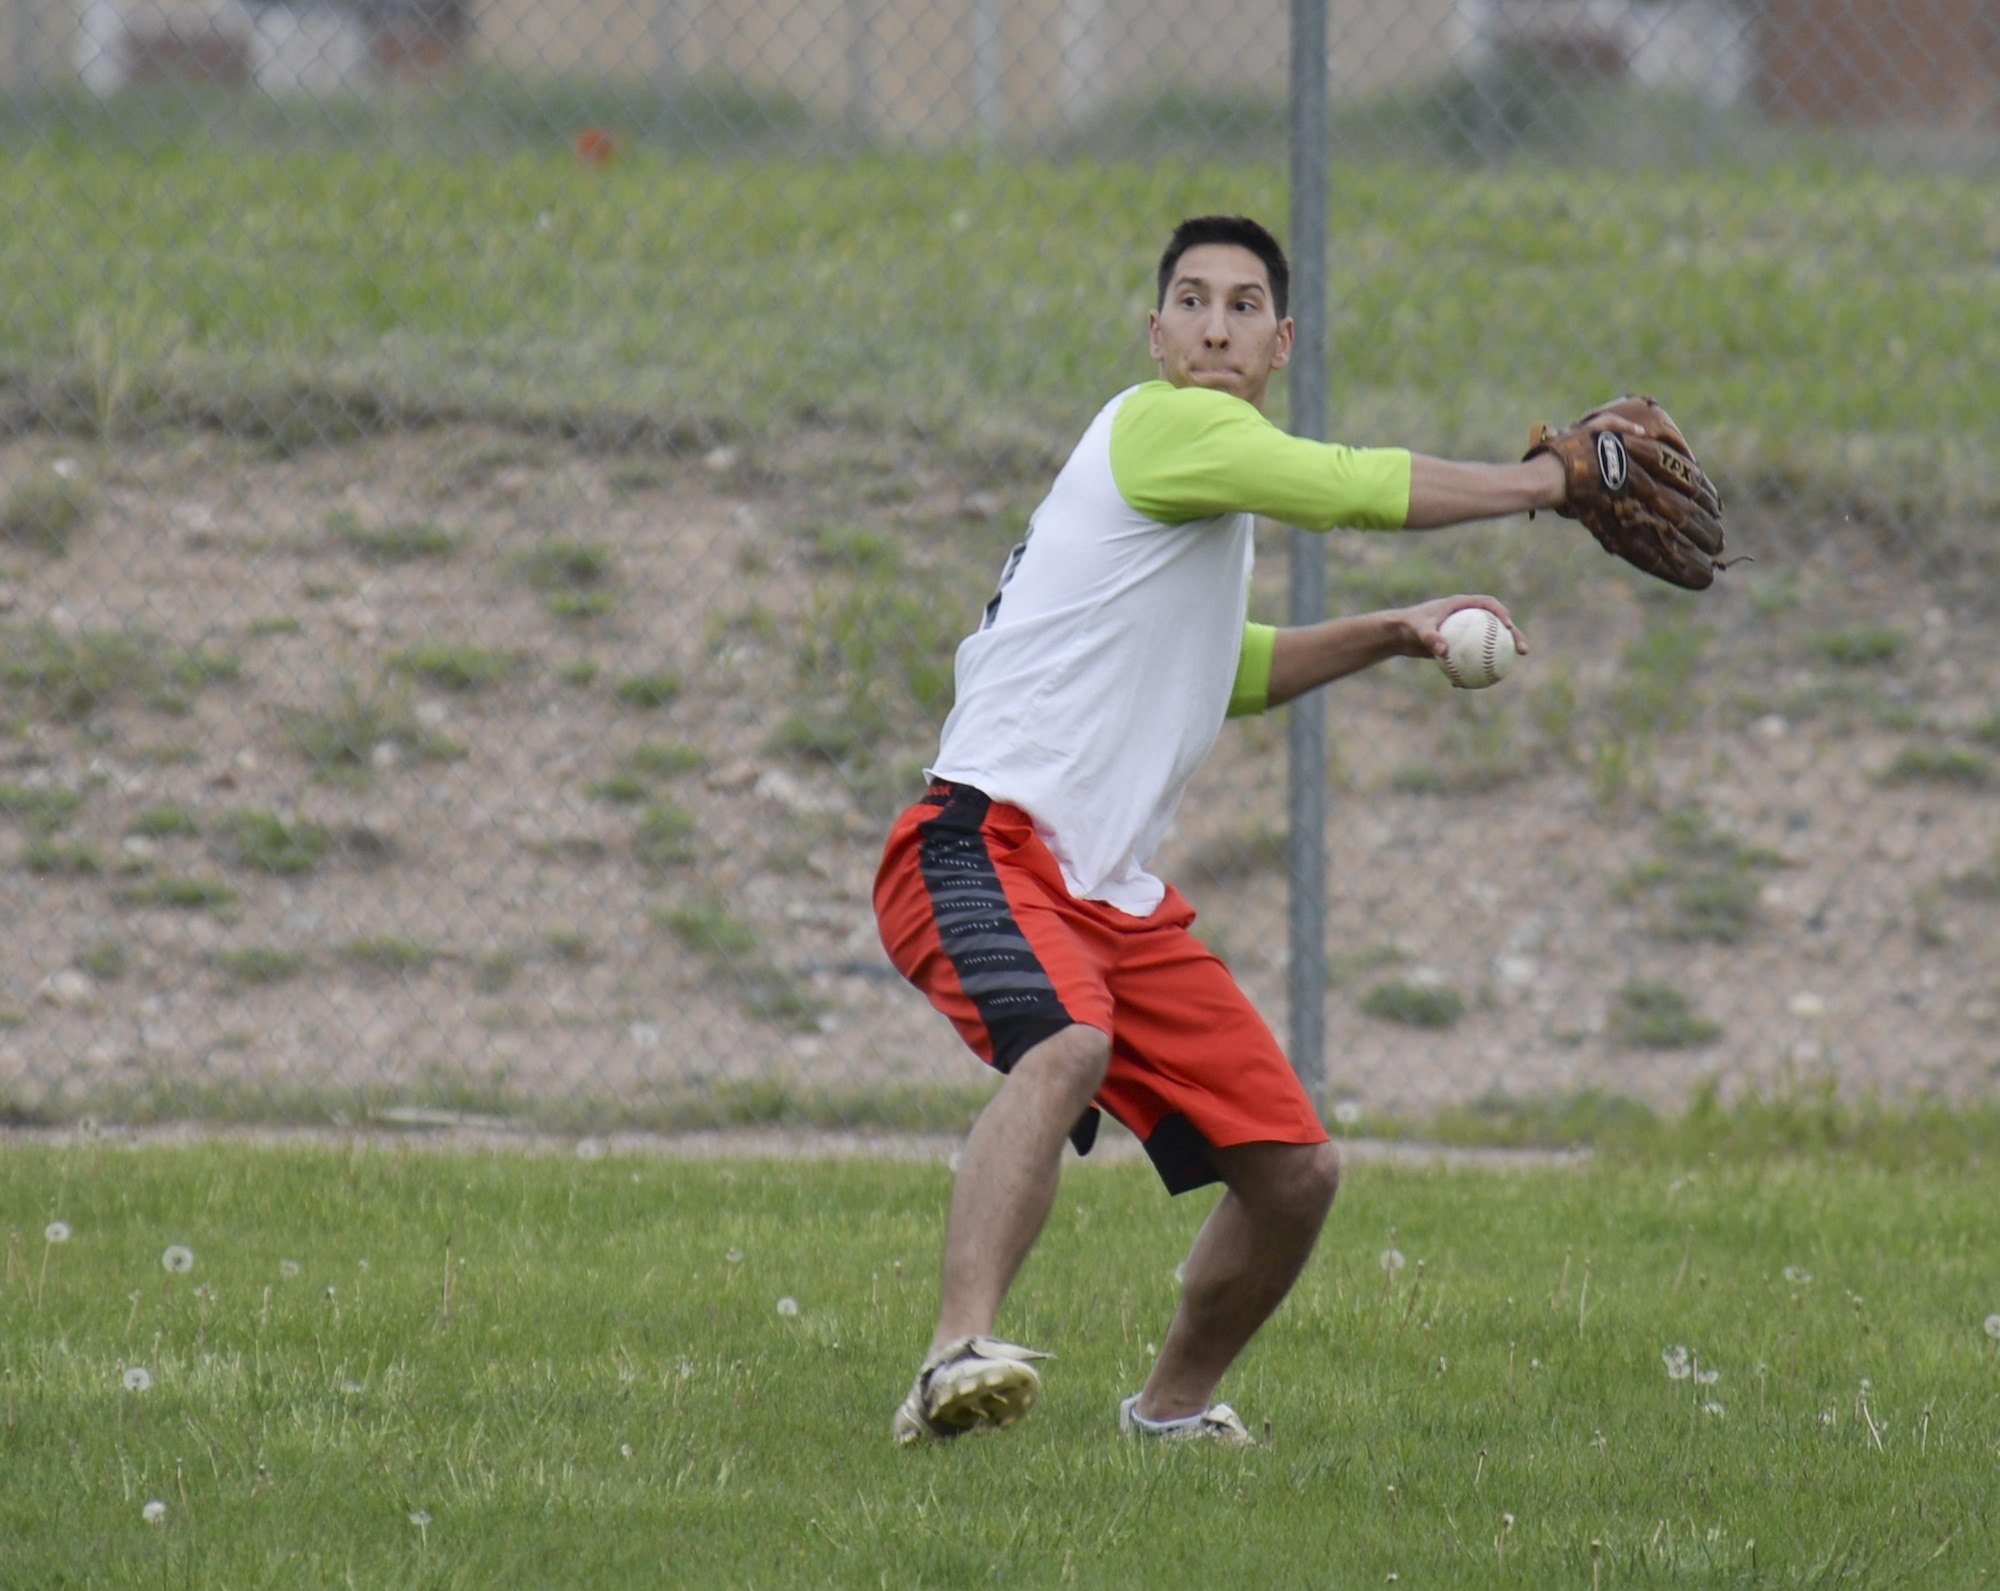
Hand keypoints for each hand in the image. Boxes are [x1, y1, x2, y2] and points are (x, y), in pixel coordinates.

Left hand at [1388, 595, 1528, 662]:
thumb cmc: (1408, 626)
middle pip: (1497, 625)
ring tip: (1507, 672)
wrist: (1398, 634)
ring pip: (1488, 643)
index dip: (1502, 614)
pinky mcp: (1458, 645)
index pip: (1489, 605)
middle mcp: (1468, 616)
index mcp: (1462, 605)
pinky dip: (1474, 668)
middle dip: (1514, 636)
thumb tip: (1444, 651)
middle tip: (1522, 651)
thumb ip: (1431, 638)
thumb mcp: (1418, 631)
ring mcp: (1465, 631)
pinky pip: (1472, 657)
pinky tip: (1470, 685)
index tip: (1508, 627)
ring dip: (1500, 656)